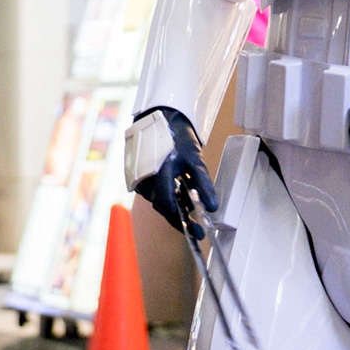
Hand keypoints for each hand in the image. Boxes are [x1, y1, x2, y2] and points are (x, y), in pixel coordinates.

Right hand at [131, 107, 216, 235]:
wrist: (159, 117)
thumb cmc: (175, 136)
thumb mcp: (194, 158)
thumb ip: (204, 183)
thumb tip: (212, 207)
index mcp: (157, 174)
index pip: (168, 206)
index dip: (183, 222)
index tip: (197, 232)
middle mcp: (144, 179)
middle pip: (163, 207)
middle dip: (180, 219)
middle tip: (197, 228)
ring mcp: (139, 178)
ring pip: (158, 200)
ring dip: (174, 206)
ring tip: (191, 208)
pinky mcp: (138, 176)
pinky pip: (154, 192)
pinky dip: (167, 196)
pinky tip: (180, 194)